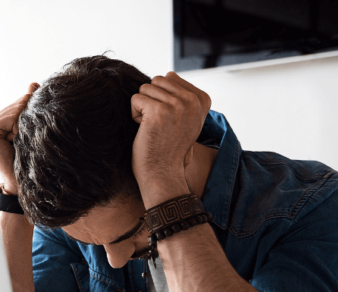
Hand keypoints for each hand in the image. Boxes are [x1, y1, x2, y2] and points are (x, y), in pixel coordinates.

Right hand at [0, 82, 39, 194]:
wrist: (19, 181)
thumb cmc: (27, 158)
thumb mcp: (29, 128)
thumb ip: (28, 106)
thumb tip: (33, 83)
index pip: (20, 103)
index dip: (30, 112)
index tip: (30, 131)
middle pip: (18, 105)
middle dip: (27, 117)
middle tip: (25, 139)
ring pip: (16, 110)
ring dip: (24, 124)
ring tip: (21, 141)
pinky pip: (11, 118)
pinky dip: (18, 128)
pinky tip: (16, 140)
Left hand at [130, 72, 210, 205]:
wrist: (163, 172)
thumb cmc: (169, 146)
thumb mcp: (186, 118)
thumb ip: (182, 95)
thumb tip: (169, 73)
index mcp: (202, 99)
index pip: (170, 77)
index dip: (163, 98)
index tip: (170, 120)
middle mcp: (193, 101)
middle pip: (157, 80)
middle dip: (151, 100)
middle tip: (159, 124)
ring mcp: (177, 105)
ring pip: (145, 89)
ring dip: (143, 109)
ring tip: (153, 127)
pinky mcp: (159, 112)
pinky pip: (136, 99)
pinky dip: (134, 115)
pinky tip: (145, 130)